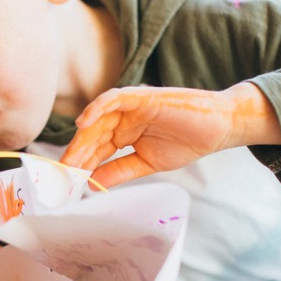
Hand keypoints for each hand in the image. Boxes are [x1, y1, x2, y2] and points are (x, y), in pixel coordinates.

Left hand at [59, 83, 280, 188]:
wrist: (218, 128)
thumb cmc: (187, 142)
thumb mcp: (147, 164)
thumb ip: (120, 171)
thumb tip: (92, 184)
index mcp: (123, 133)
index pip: (94, 149)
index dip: (80, 164)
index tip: (66, 182)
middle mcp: (123, 118)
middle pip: (91, 135)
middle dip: (76, 154)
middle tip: (62, 174)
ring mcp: (131, 106)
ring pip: (98, 118)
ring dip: (82, 138)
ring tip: (70, 157)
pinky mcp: (142, 96)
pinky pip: (114, 98)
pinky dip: (97, 107)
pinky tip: (84, 123)